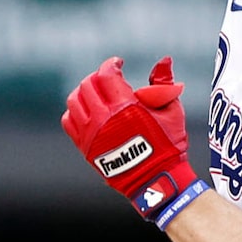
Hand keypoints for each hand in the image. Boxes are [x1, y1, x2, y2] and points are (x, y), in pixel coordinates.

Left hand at [62, 55, 201, 226]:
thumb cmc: (168, 146)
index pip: (106, 74)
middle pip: (88, 85)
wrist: (156, 181)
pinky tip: (89, 111)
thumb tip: (164, 59)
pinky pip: (69, 121)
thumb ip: (164, 84)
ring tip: (97, 93)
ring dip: (84, 91)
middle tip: (109, 79)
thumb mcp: (172, 111)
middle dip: (98, 77)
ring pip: (75, 101)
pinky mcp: (85, 148)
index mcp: (125, 107)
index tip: (118, 63)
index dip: (111, 64)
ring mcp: (91, 134)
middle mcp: (103, 119)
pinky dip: (76, 112)